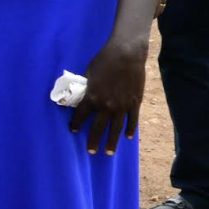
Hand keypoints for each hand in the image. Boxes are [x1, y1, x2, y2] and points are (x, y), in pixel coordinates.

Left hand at [70, 34, 146, 155]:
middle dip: (94, 141)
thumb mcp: (89, 73)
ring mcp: (122, 107)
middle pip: (98, 128)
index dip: (76, 124)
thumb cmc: (104, 61)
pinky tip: (128, 137)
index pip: (81, 115)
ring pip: (116, 129)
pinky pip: (132, 121)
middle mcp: (106, 106)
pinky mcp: (134, 104)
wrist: (126, 55)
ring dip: (112, 142)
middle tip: (91, 152)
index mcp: (92, 97)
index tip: (73, 130)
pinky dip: (130, 130)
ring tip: (109, 152)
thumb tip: (84, 94)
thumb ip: (88, 87)